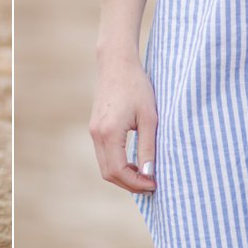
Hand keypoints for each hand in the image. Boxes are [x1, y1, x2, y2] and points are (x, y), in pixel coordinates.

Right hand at [89, 50, 157, 193]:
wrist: (117, 63)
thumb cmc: (136, 86)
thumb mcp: (149, 118)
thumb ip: (148, 148)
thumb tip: (148, 174)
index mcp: (109, 132)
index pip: (118, 171)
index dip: (136, 183)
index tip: (154, 184)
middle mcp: (97, 134)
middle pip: (108, 173)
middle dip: (129, 184)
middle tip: (150, 184)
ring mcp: (93, 131)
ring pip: (104, 165)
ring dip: (123, 175)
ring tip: (144, 175)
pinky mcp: (95, 127)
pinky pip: (103, 154)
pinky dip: (117, 164)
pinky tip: (133, 162)